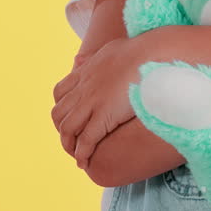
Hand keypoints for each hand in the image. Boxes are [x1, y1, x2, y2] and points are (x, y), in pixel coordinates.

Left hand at [51, 36, 143, 169]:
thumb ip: (106, 55)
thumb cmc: (142, 51)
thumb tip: (108, 55)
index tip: (69, 119)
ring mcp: (92, 102)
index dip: (62, 108)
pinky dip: (82, 153)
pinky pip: (85, 139)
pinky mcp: (104, 115)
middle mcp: (84, 88)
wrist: (151, 54)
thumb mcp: (115, 48)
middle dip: (61, 129)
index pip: (60, 93)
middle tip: (72, 141)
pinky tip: (84, 161)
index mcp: (86, 72)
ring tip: (76, 156)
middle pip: (59, 113)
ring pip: (67, 129)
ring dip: (68, 145)